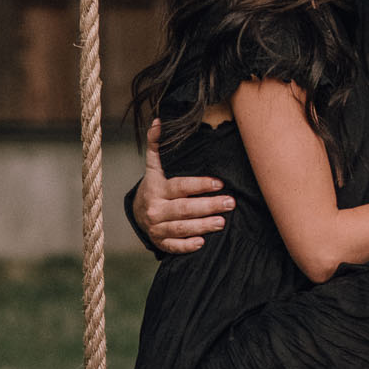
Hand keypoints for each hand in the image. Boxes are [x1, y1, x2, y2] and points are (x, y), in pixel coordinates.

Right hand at [134, 118, 234, 253]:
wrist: (138, 213)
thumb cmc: (154, 186)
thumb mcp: (154, 166)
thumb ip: (157, 145)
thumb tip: (159, 121)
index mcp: (156, 188)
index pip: (180, 186)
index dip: (199, 185)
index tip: (219, 183)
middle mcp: (155, 209)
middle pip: (184, 208)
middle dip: (208, 206)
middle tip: (230, 203)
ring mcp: (157, 227)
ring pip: (181, 228)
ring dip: (202, 225)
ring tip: (222, 222)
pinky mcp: (160, 243)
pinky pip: (173, 246)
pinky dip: (187, 245)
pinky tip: (202, 242)